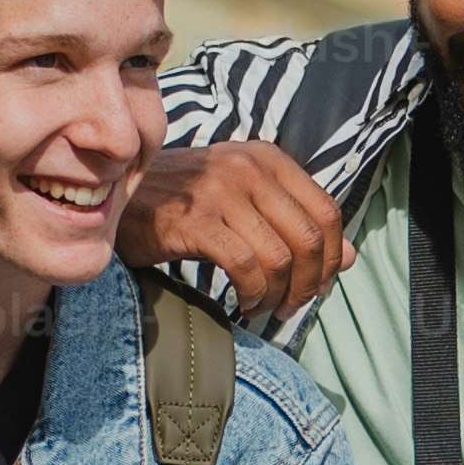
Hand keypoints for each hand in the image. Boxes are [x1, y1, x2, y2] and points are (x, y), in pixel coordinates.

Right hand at [120, 140, 348, 322]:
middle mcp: (248, 166)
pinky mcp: (195, 220)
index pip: (326, 210)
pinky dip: (252, 294)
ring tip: (262, 307)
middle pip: (309, 237)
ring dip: (278, 295)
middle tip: (290, 306)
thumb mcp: (243, 202)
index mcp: (266, 157)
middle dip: (308, 283)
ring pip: (280, 257)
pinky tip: (241, 303)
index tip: (315, 286)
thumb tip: (350, 257)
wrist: (112, 197)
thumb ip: (296, 225)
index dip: (330, 257)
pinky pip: (245, 267)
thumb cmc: (178, 203)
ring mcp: (220, 191)